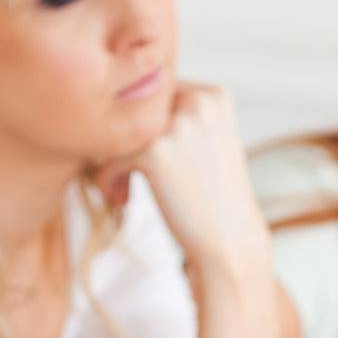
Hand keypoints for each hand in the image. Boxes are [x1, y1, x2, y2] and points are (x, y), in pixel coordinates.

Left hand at [101, 83, 269, 268]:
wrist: (229, 245)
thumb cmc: (212, 199)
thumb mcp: (207, 143)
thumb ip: (177, 116)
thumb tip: (122, 97)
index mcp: (215, 95)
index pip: (156, 93)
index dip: (142, 125)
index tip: (144, 157)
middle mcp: (199, 102)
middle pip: (134, 107)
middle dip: (124, 140)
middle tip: (126, 174)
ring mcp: (178, 126)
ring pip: (119, 131)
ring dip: (112, 160)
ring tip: (123, 189)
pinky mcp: (156, 153)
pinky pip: (110, 157)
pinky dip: (108, 180)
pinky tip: (123, 199)